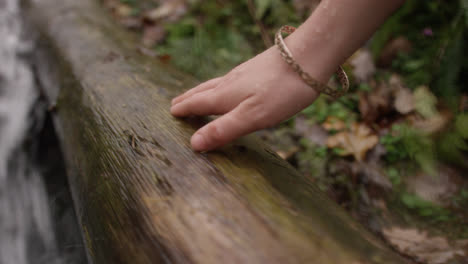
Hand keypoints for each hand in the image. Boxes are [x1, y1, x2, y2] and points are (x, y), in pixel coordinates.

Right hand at [170, 46, 326, 150]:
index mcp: (225, 96)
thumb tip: (193, 144)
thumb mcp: (252, 117)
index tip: (170, 113)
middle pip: (203, 91)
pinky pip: (229, 81)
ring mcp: (244, 74)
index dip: (184, 110)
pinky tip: (230, 87)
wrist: (308, 57)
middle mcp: (230, 82)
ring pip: (216, 84)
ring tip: (196, 95)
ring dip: (202, 92)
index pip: (197, 104)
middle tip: (175, 104)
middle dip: (188, 99)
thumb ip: (224, 130)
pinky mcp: (257, 69)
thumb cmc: (281, 90)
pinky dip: (219, 87)